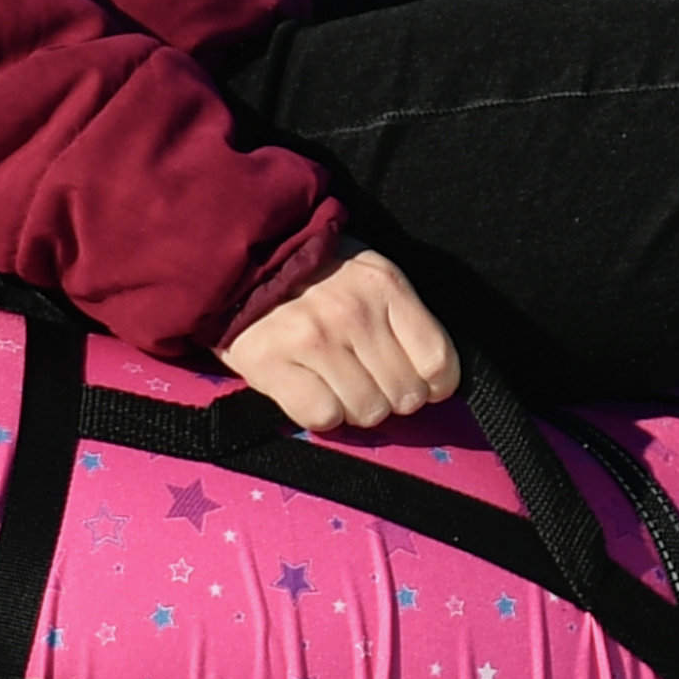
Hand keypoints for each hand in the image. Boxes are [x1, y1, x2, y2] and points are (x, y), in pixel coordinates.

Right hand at [221, 250, 460, 432]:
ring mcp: (311, 339)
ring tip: (336, 382)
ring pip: (367, 411)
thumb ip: (401, 317)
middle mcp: (352, 312)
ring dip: (355, 407)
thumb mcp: (368, 274)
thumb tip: (433, 379)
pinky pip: (323, 417)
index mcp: (384, 285)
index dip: (435, 385)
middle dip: (390, 397)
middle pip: (404, 395)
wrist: (240, 261)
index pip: (438, 361)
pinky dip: (321, 414)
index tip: (420, 384)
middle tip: (366, 379)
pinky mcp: (273, 363)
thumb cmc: (313, 273)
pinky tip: (310, 389)